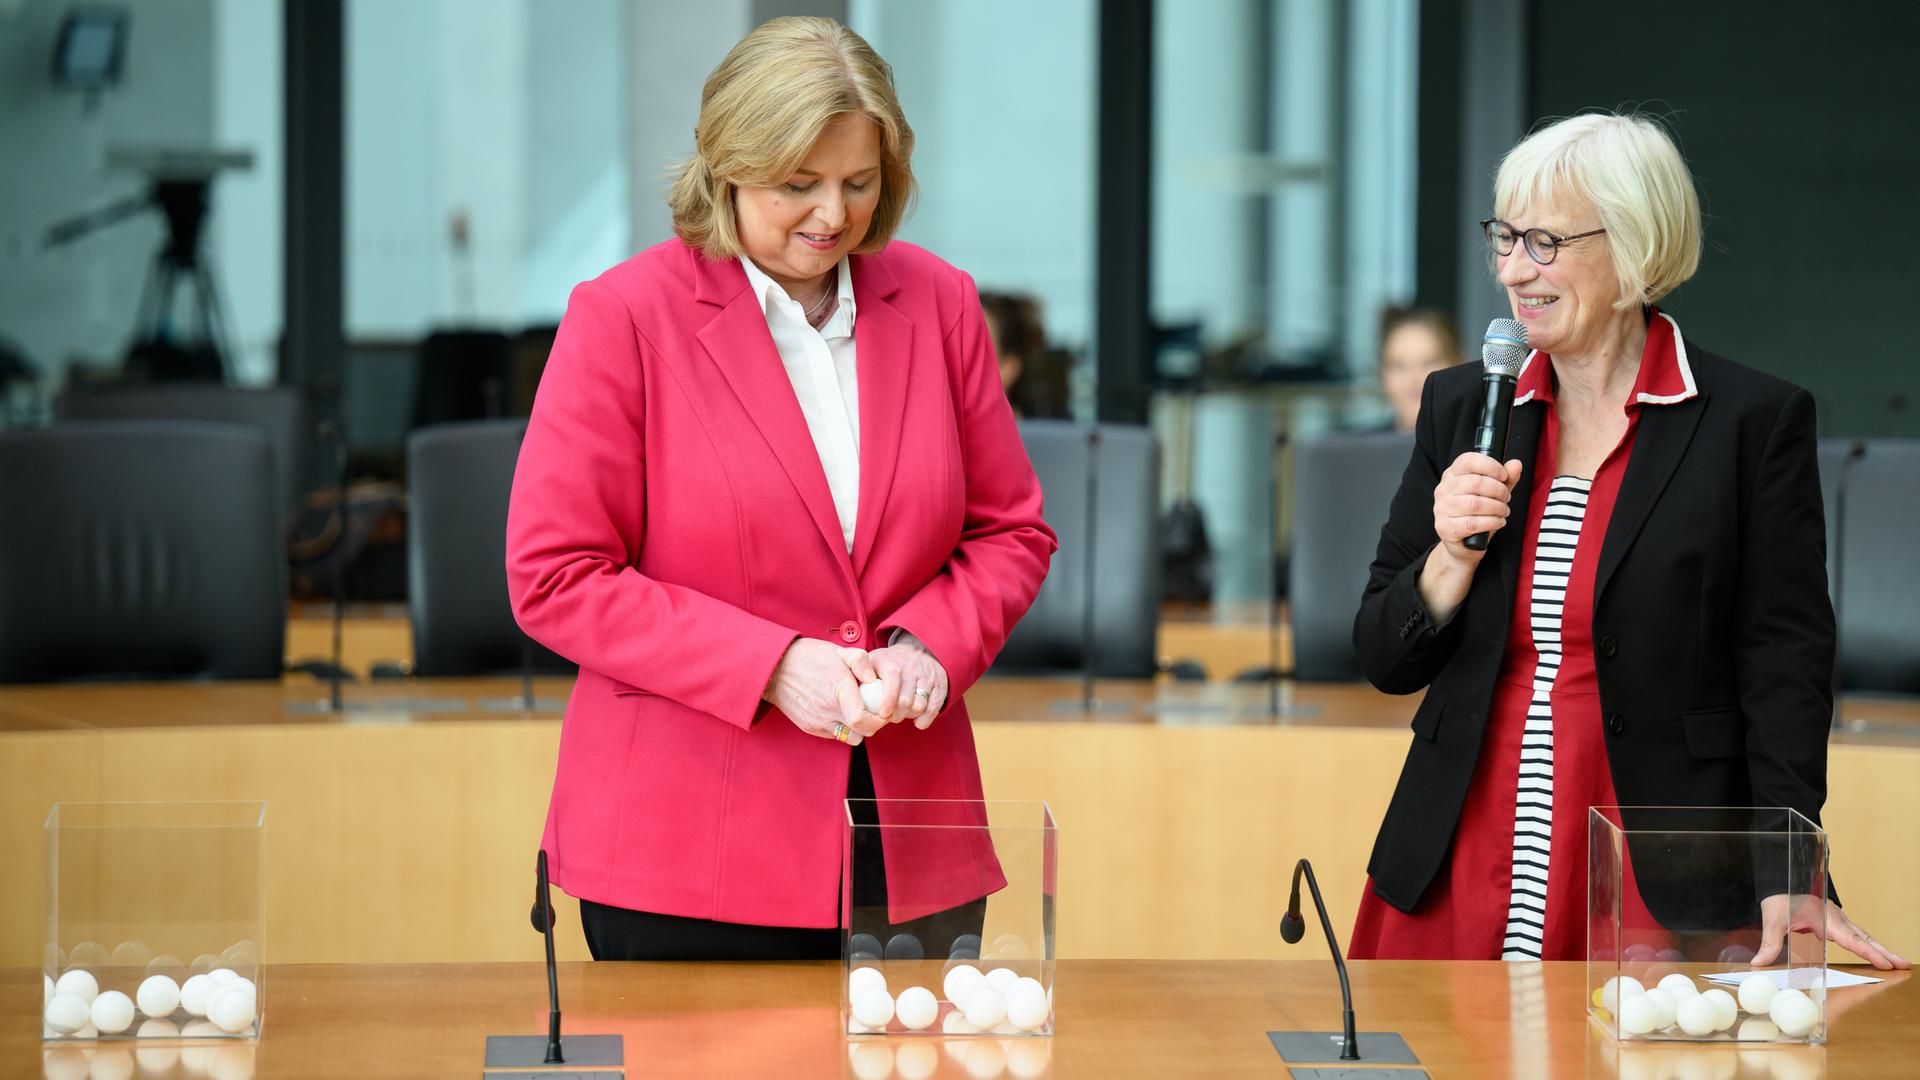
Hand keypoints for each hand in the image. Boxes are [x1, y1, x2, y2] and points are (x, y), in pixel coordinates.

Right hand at [762, 638, 884, 744]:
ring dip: (856, 728)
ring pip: (848, 737)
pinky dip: (840, 727)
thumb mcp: (838, 651)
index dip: (879, 719)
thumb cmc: (809, 656)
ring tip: (855, 711)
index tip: (882, 710)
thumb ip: (861, 662)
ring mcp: (817, 721)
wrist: (775, 668)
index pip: (863, 720)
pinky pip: (833, 734)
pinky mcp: (809, 727)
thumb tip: (874, 680)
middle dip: (872, 725)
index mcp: (838, 691)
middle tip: (872, 711)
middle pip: (861, 733)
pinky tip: (838, 710)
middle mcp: (827, 711)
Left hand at [866, 635, 949, 730]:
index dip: (888, 701)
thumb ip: (858, 674)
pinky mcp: (940, 685)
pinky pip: (935, 707)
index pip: (892, 681)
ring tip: (902, 715)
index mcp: (891, 663)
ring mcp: (927, 676)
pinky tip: (917, 721)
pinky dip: (925, 718)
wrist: (917, 651)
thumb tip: (847, 695)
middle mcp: (911, 668)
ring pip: (920, 704)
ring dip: (910, 716)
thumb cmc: (887, 663)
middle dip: (896, 715)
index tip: (882, 714)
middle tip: (889, 718)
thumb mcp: (871, 661)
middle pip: (906, 700)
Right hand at [1431, 452, 1523, 567]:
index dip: (1490, 466)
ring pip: (1475, 504)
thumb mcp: (1493, 493)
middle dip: (1498, 491)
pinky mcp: (1445, 527)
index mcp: (1452, 475)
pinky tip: (1498, 522)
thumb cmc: (1477, 514)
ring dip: (1497, 508)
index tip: (1504, 476)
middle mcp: (1443, 489)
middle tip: (1506, 498)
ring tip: (1503, 511)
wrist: (1463, 544)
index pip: (1468, 460)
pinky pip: (1473, 523)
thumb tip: (1516, 464)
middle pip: (1476, 482)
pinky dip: (1492, 522)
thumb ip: (1505, 479)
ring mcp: (1441, 509)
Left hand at [1753, 894, 1909, 970]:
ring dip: (1880, 950)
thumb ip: (1770, 943)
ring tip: (1899, 963)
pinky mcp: (1837, 922)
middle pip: (1863, 938)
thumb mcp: (1772, 920)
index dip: (1867, 952)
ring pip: (1863, 936)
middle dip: (1883, 952)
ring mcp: (1839, 919)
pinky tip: (1879, 955)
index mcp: (1824, 917)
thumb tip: (1759, 964)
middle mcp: (1836, 918)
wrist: (1782, 880)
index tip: (1884, 963)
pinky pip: (1857, 935)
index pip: (1849, 938)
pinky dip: (1870, 945)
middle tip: (1903, 965)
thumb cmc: (1778, 899)